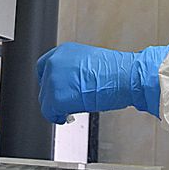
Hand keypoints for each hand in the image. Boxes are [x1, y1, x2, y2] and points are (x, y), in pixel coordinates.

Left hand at [36, 42, 168, 122]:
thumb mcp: (90, 63)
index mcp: (63, 51)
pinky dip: (57, 117)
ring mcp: (54, 80)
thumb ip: (74, 71)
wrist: (124, 77)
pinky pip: (49, 112)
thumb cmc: (116, 72)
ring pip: (45, 101)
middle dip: (53, 97)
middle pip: (44, 86)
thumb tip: (70, 85)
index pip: (44, 67)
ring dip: (56, 108)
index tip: (54, 90)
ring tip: (69, 111)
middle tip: (65, 105)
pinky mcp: (56, 97)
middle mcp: (54, 63)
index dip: (49, 82)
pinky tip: (67, 117)